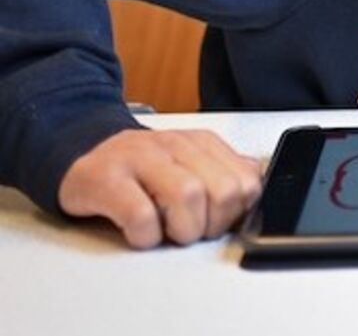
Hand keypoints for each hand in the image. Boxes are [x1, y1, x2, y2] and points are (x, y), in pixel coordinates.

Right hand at [58, 128, 264, 248]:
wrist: (81, 153)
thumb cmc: (139, 168)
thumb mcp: (189, 162)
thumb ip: (224, 171)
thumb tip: (255, 188)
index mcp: (201, 143)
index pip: (247, 182)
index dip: (238, 213)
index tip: (218, 222)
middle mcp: (174, 145)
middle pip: (223, 190)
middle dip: (214, 225)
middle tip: (192, 232)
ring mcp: (139, 159)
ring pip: (188, 197)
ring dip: (183, 230)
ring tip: (168, 234)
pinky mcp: (106, 179)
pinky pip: (140, 214)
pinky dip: (146, 235)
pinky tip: (140, 234)